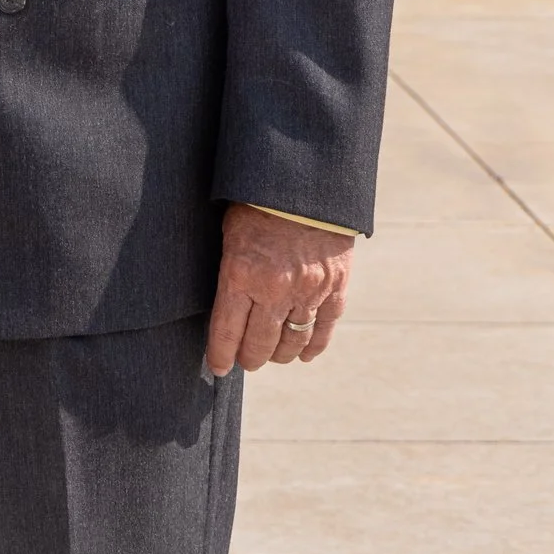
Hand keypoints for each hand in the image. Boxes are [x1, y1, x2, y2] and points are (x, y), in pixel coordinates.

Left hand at [205, 203, 352, 375]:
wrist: (305, 185)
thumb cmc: (256, 204)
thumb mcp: (229, 233)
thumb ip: (230, 272)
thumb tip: (222, 306)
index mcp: (241, 273)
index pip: (227, 331)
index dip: (221, 355)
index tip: (218, 367)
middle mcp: (275, 288)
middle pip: (260, 343)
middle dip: (250, 358)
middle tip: (245, 362)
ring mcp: (309, 290)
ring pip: (292, 340)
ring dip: (279, 354)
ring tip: (270, 357)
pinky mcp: (335, 287)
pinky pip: (324, 328)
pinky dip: (313, 346)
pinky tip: (303, 354)